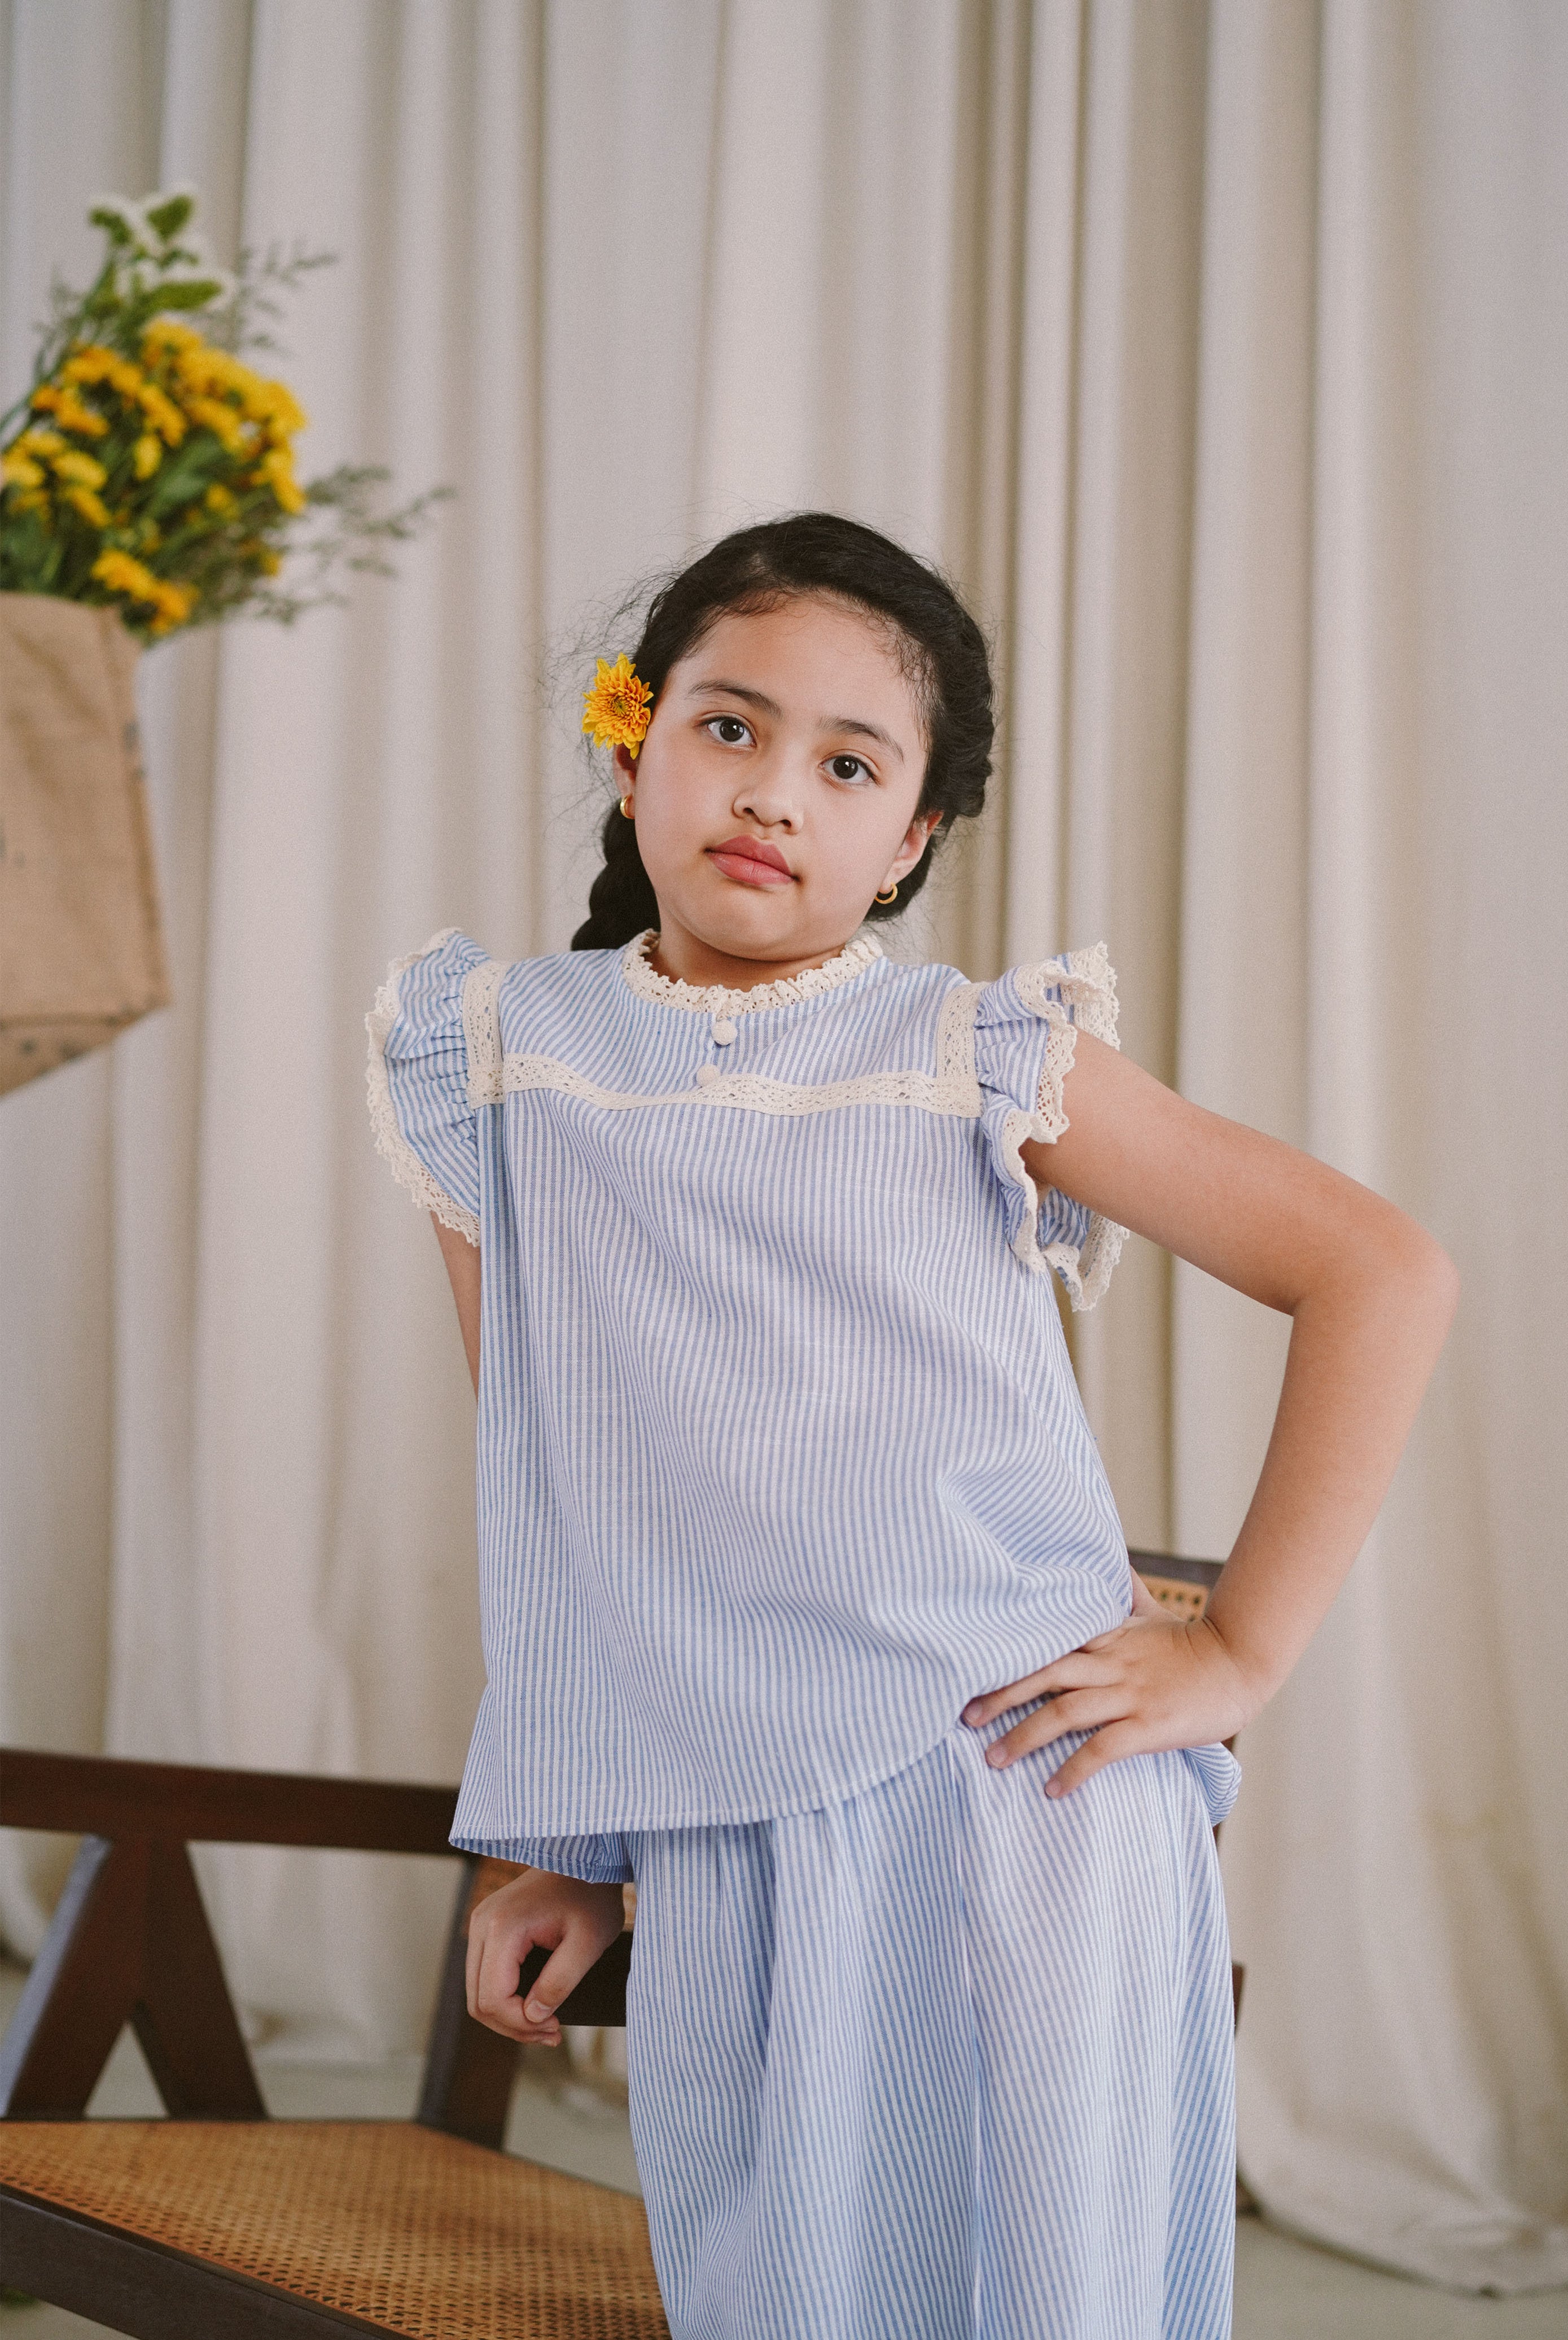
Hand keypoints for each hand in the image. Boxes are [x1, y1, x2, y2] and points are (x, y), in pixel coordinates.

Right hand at [465, 1869, 625, 2045]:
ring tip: (547, 2025)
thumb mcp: (589, 1942)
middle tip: (552, 2033)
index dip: (520, 2025)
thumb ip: (560, 1982)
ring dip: (509, 2017)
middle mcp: (481, 1924)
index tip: (555, 2027)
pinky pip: (485, 1977)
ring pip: (478, 1993)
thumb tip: (533, 2016)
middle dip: (514, 2027)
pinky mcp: (488, 1928)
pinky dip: (506, 1999)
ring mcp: (481, 1924)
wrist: (585, 1857)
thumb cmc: (591, 1894)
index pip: (492, 1999)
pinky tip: (533, 2007)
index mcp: (502, 1926)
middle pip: (478, 2002)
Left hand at [960, 1573, 1263, 1797]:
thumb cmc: (1192, 1644)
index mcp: (1106, 1636)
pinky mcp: (1148, 1725)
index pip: (1046, 1642)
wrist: (1240, 1664)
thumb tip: (1107, 1560)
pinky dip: (1073, 1770)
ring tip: (993, 1759)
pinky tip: (1053, 1789)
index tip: (970, 1669)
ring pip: (1063, 1712)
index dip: (1007, 1657)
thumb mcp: (1151, 1612)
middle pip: (1043, 1674)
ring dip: (1023, 1737)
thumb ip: (1122, 1593)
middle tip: (965, 1717)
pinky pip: (1101, 1749)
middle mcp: (1110, 1663)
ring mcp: (1129, 1694)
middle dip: (1000, 1695)